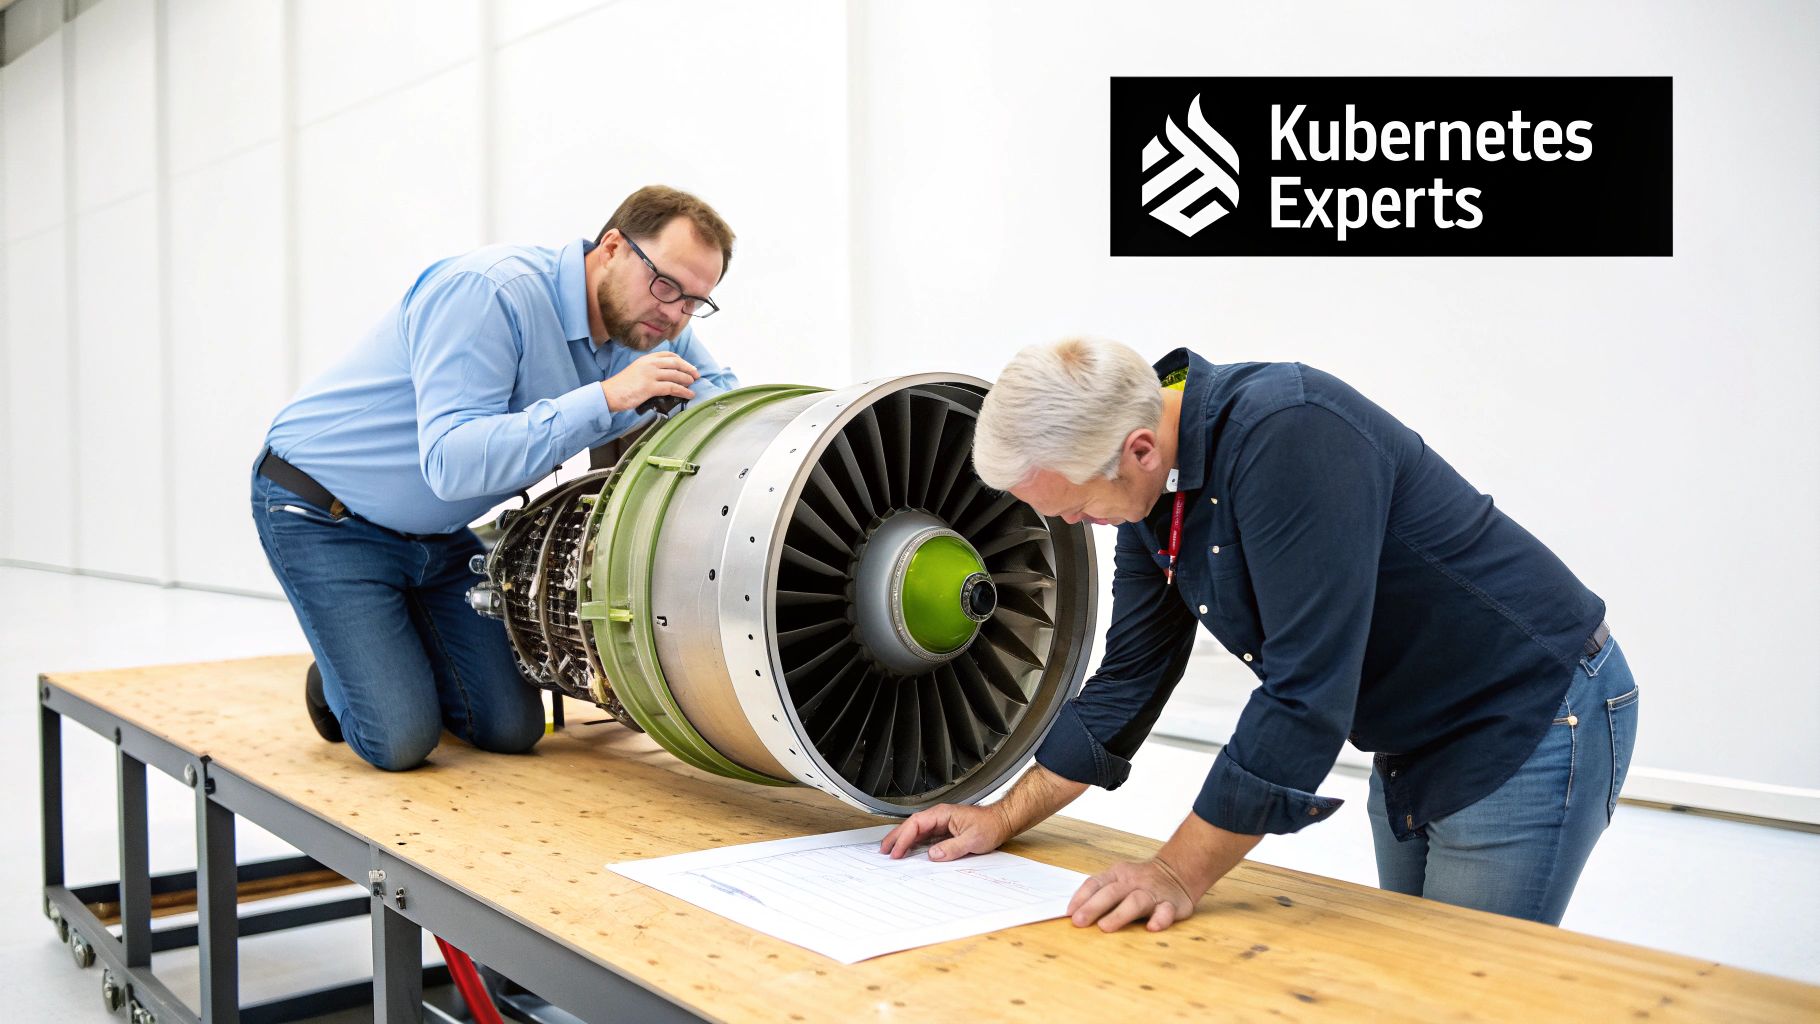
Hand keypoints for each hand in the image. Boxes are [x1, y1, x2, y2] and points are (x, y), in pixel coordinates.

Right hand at [601, 352, 699, 411]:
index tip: (688, 366)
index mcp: (646, 359)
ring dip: (687, 380)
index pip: (668, 355)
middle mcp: (649, 364)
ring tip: (693, 384)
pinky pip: (672, 387)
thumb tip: (665, 376)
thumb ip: (649, 370)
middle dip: (688, 368)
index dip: (681, 360)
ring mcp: (650, 374)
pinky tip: (689, 394)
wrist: (609, 393)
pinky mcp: (650, 387)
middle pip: (675, 362)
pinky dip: (683, 391)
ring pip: (675, 374)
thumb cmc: (622, 386)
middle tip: (696, 375)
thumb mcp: (636, 371)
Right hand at [878, 802, 1014, 861]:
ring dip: (903, 840)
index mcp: (942, 814)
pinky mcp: (944, 830)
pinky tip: (908, 851)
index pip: (916, 824)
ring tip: (891, 851)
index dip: (904, 838)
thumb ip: (952, 847)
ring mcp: (940, 823)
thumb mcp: (973, 840)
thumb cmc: (990, 826)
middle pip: (911, 825)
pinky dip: (913, 843)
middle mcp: (939, 816)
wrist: (1002, 822)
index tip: (897, 852)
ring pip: (916, 830)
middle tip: (884, 850)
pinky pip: (924, 836)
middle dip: (896, 837)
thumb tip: (933, 854)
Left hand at [1066, 855, 1197, 932]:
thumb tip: (1073, 913)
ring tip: (1105, 927)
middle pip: (1111, 892)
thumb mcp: (1119, 879)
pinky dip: (1160, 919)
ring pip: (1135, 902)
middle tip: (1079, 922)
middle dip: (1093, 907)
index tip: (1068, 913)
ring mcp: (1152, 893)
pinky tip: (1152, 927)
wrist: (1177, 872)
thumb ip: (1100, 892)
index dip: (1081, 897)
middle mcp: (1133, 883)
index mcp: (1117, 875)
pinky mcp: (1171, 905)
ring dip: (1119, 914)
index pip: (1095, 883)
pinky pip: (1165, 911)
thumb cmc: (1139, 881)